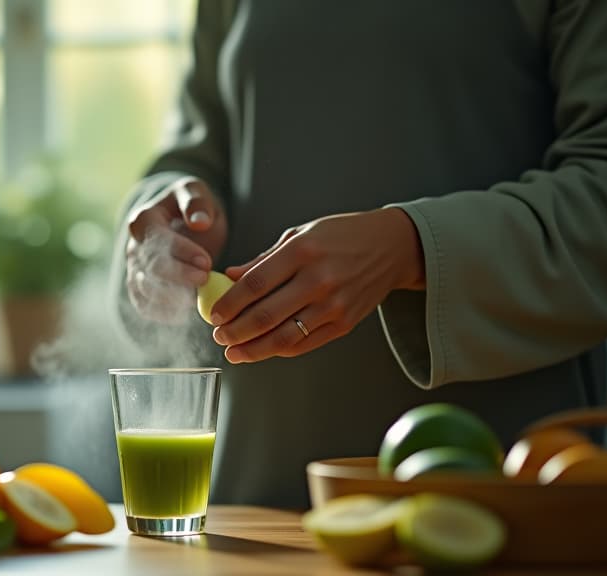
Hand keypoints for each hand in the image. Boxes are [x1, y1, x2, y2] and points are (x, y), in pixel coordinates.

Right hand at [125, 177, 227, 322]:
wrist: (182, 223)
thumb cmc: (190, 206)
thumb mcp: (195, 192)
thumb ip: (197, 203)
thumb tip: (200, 222)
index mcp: (144, 219)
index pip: (158, 240)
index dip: (182, 252)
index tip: (207, 262)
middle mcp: (134, 246)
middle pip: (151, 268)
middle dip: (179, 276)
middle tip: (204, 279)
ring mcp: (135, 269)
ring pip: (145, 290)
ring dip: (172, 298)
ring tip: (197, 298)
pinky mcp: (140, 287)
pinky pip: (144, 305)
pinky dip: (162, 313)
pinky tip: (185, 312)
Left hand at [209, 208, 424, 361]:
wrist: (392, 248)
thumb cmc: (340, 237)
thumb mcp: (299, 235)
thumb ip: (264, 260)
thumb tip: (229, 276)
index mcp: (302, 251)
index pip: (254, 284)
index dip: (228, 304)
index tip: (213, 314)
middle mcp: (318, 279)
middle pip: (265, 315)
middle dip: (235, 331)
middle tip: (219, 336)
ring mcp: (333, 304)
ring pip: (284, 336)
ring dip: (253, 349)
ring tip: (234, 352)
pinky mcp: (345, 323)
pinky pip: (305, 343)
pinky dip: (280, 350)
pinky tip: (262, 350)